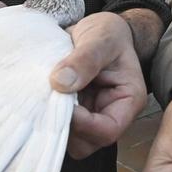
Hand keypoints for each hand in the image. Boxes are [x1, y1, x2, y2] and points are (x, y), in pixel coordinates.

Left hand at [50, 12, 146, 159]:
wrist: (99, 29)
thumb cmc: (109, 33)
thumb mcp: (101, 39)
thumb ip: (85, 59)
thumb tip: (60, 82)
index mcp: (128, 100)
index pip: (108, 130)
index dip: (83, 123)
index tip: (62, 99)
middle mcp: (111, 114)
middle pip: (87, 142)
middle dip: (66, 126)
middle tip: (51, 96)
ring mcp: (91, 115)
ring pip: (70, 139)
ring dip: (54, 121)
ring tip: (47, 92)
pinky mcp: (74, 112)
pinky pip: (58, 125)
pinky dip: (47, 114)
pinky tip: (43, 93)